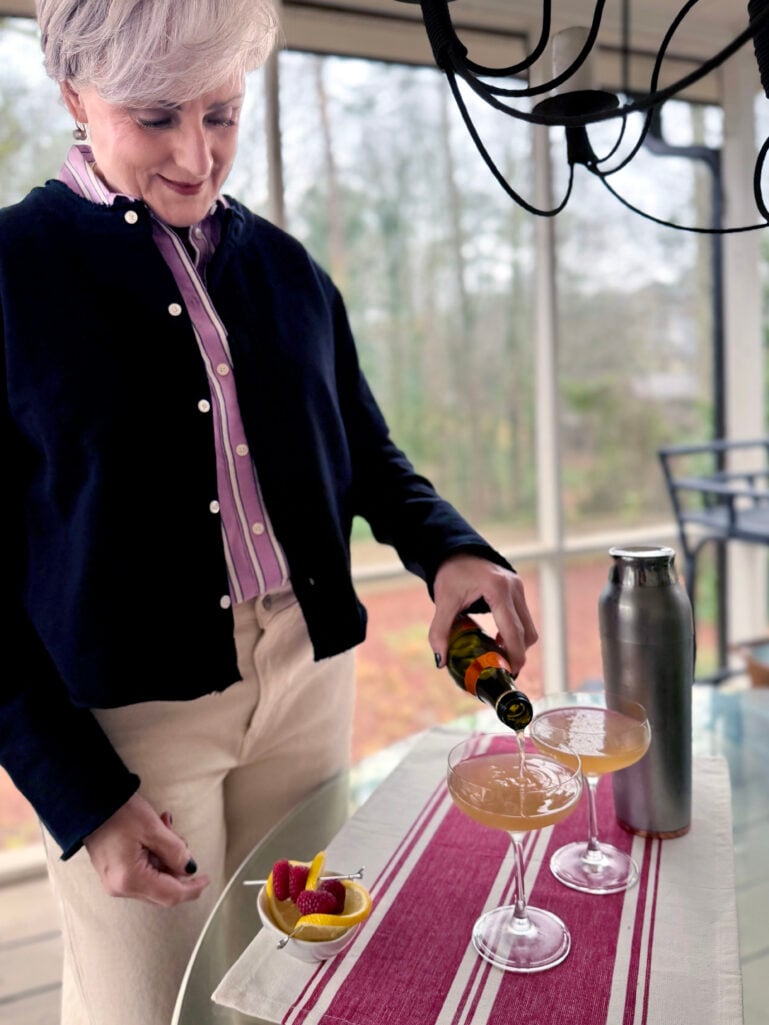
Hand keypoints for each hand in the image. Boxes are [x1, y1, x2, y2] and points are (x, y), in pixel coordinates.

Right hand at [84, 793, 209, 906]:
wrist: (86, 802)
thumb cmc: (118, 813)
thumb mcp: (153, 829)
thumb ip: (175, 852)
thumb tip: (190, 869)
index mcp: (130, 880)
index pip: (170, 895)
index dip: (192, 888)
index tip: (206, 879)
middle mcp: (120, 887)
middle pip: (162, 890)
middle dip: (177, 868)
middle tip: (179, 838)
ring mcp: (114, 882)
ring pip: (154, 879)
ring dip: (166, 858)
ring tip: (165, 827)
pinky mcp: (113, 873)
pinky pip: (142, 872)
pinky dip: (154, 856)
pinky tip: (155, 833)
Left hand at [428, 553, 537, 674]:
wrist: (456, 550)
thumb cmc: (450, 574)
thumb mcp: (444, 602)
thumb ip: (440, 631)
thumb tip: (440, 661)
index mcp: (498, 590)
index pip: (513, 631)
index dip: (514, 656)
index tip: (508, 674)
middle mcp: (514, 588)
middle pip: (526, 632)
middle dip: (518, 655)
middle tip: (503, 671)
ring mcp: (518, 587)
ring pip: (529, 626)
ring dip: (518, 644)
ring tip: (499, 657)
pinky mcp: (518, 589)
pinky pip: (524, 618)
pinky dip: (516, 633)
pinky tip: (499, 640)